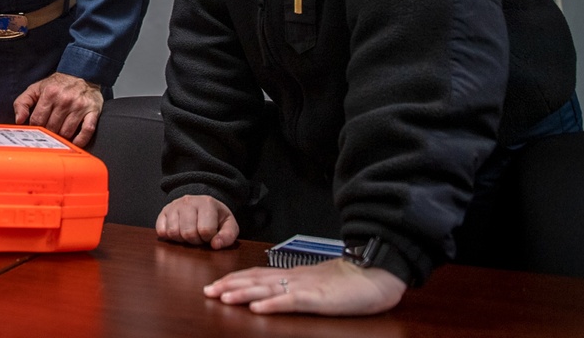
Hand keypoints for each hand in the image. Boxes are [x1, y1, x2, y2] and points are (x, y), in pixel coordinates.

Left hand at [13, 72, 102, 146]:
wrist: (83, 73)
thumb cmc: (58, 84)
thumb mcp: (36, 88)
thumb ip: (22, 102)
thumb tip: (19, 120)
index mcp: (49, 93)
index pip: (37, 120)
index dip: (35, 128)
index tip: (37, 131)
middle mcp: (64, 100)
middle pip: (52, 128)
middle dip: (48, 134)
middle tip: (48, 134)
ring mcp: (79, 106)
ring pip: (66, 132)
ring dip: (62, 138)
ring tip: (59, 137)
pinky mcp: (92, 111)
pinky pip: (86, 131)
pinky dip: (80, 141)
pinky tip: (75, 143)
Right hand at [155, 194, 238, 249]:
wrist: (202, 205)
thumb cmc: (216, 218)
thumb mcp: (229, 225)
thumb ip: (227, 236)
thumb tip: (215, 245)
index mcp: (207, 203)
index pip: (205, 230)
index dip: (208, 238)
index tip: (210, 235)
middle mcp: (188, 201)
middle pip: (188, 233)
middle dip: (195, 240)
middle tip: (199, 236)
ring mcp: (174, 205)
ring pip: (173, 232)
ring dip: (182, 239)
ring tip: (189, 233)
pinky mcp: (164, 211)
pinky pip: (161, 231)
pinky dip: (169, 237)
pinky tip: (179, 232)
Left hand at [203, 258, 406, 315]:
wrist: (375, 273)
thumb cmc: (348, 281)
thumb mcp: (316, 283)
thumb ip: (296, 286)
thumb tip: (274, 292)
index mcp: (292, 275)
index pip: (257, 275)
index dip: (235, 279)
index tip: (215, 285)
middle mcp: (293, 279)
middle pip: (256, 281)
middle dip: (230, 286)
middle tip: (208, 291)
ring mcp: (304, 288)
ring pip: (268, 290)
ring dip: (244, 294)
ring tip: (223, 298)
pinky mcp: (318, 299)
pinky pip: (291, 302)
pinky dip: (273, 305)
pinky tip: (258, 309)